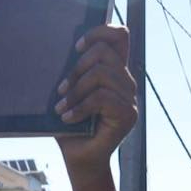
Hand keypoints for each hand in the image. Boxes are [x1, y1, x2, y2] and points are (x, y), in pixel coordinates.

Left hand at [54, 26, 136, 170]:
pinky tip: (67, 118)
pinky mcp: (128, 115)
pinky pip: (101, 98)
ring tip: (62, 107)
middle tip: (61, 89)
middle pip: (104, 52)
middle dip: (77, 67)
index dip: (100, 32)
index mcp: (114, 71)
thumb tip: (60, 50)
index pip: (120, 35)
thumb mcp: (69, 93)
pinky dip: (79, 107)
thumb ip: (73, 71)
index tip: (76, 47)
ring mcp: (130, 99)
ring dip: (76, 91)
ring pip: (101, 75)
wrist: (79, 158)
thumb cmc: (70, 125)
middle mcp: (126, 82)